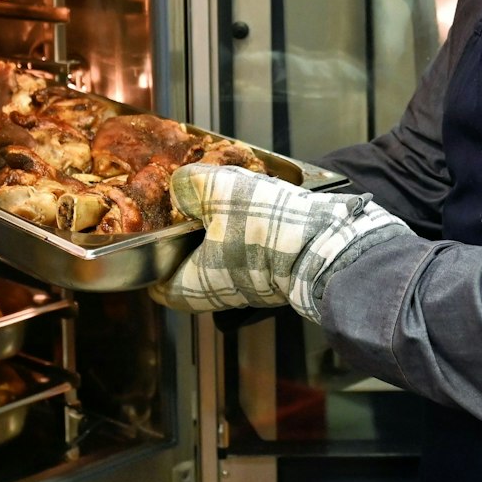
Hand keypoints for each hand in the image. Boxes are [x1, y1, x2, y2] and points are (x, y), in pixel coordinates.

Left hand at [151, 164, 406, 320]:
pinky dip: (246, 233)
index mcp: (191, 285)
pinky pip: (249, 253)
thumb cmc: (268, 229)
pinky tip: (255, 207)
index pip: (155, 281)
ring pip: (221, 258)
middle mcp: (218, 295)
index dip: (152, 252)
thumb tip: (181, 186)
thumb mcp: (217, 191)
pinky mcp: (275, 276)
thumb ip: (189, 185)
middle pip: (189, 267)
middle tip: (188, 205)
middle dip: (188, 236)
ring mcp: (249, 288)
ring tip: (224, 199)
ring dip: (221, 231)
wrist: (329, 246)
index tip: (155, 227)